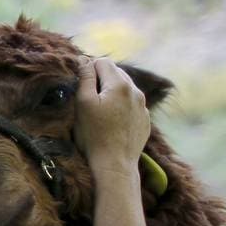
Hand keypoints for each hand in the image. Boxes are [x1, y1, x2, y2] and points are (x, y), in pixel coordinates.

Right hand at [74, 57, 149, 185]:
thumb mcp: (83, 104)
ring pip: (125, 89)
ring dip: (112, 93)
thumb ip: (84, 78)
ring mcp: (143, 106)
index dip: (88, 70)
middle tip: (88, 99)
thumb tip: (84, 60)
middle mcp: (136, 91)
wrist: (115, 165)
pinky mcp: (145, 120)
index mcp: (120, 84)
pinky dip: (121, 107)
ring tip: (100, 112)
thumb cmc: (94, 135)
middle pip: (116, 73)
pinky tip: (112, 123)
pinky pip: (132, 105)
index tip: (80, 86)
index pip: (102, 62)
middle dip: (101, 81)